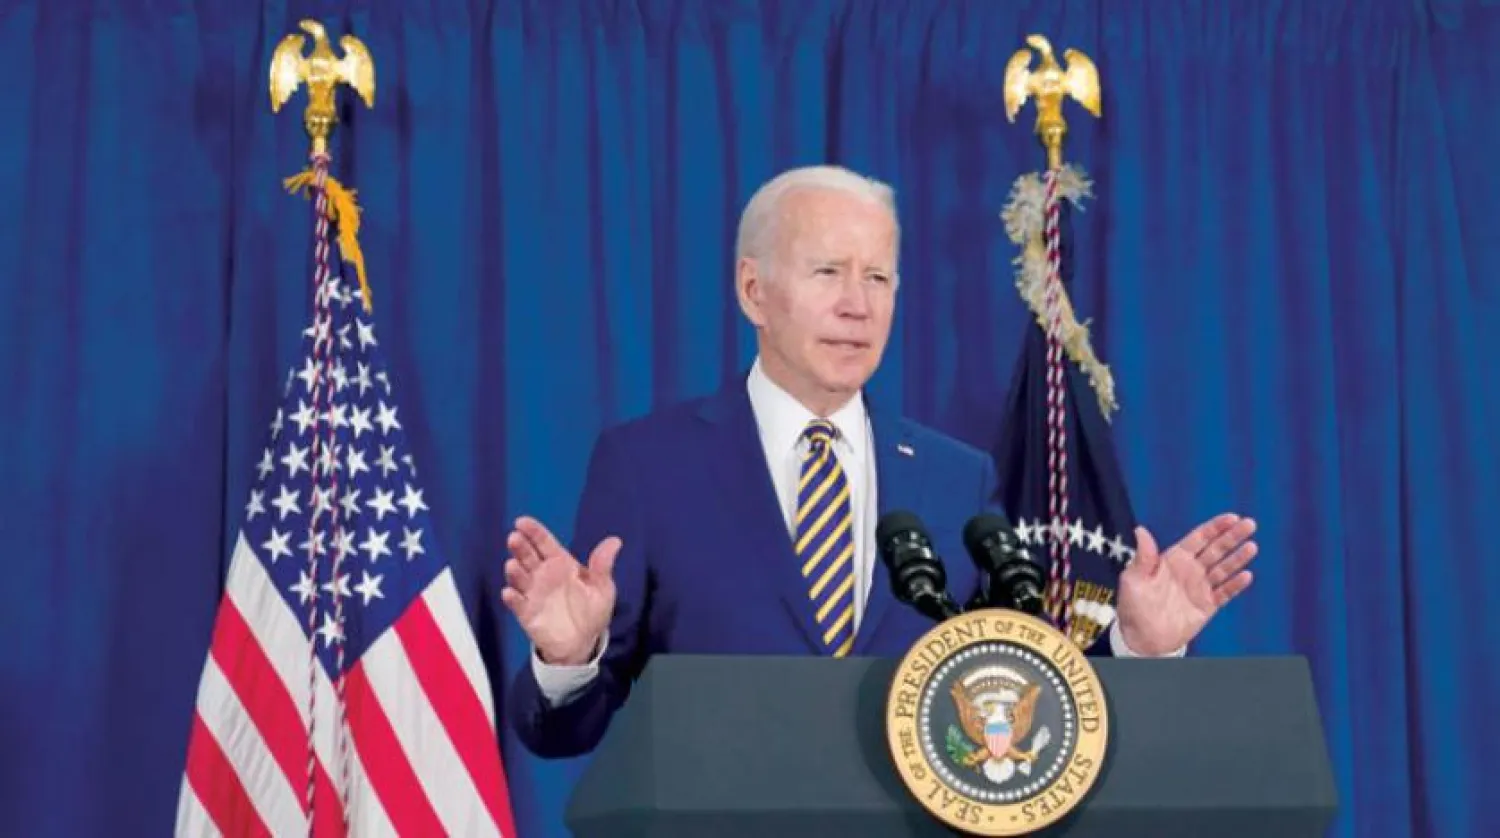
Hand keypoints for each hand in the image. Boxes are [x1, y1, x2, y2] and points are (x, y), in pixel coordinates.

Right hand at [500, 516, 620, 665]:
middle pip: (527, 556)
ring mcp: (533, 594)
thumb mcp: (603, 588)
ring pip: (519, 578)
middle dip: (520, 547)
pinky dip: (512, 599)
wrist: (583, 643)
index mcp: (561, 564)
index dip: (534, 532)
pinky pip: (517, 604)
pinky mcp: (527, 614)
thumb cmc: (591, 611)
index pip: (545, 543)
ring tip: (512, 565)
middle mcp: (543, 575)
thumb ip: (603, 566)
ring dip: (514, 572)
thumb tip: (615, 541)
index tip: (522, 522)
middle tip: (514, 538)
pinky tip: (510, 594)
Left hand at [1116, 513, 1256, 655]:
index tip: (1231, 518)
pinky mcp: (1207, 605)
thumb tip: (1140, 530)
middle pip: (1216, 549)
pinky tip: (1246, 575)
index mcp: (1173, 559)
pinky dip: (1235, 585)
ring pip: (1223, 568)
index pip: (1198, 538)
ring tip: (1251, 547)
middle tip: (1249, 524)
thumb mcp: (1134, 579)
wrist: (1142, 639)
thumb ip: (1143, 556)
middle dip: (1232, 536)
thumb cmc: (1134, 607)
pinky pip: (1224, 593)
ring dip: (1238, 558)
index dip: (1215, 528)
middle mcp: (1190, 570)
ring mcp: (1200, 587)